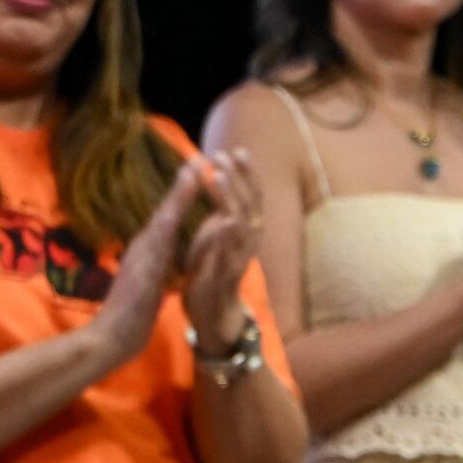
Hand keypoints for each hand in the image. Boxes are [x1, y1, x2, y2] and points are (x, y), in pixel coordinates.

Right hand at [87, 160, 205, 367]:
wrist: (111, 336)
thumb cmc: (127, 315)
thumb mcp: (145, 286)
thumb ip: (151, 270)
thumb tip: (159, 261)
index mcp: (146, 251)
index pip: (167, 218)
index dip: (181, 196)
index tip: (195, 173)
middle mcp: (143, 245)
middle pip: (166, 208)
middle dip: (184, 183)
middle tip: (199, 156)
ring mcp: (143, 251)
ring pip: (166, 213)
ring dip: (183, 189)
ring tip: (198, 164)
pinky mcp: (146, 261)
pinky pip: (166, 233)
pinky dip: (178, 213)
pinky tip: (191, 205)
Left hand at [180, 150, 263, 352]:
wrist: (212, 313)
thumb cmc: (211, 269)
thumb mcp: (215, 234)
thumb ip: (220, 210)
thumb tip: (219, 179)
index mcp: (242, 229)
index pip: (250, 196)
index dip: (246, 174)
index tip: (236, 149)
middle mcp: (247, 241)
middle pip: (251, 204)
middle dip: (240, 178)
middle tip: (225, 154)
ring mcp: (238, 257)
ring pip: (242, 224)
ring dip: (231, 198)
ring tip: (218, 176)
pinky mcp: (226, 275)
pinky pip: (230, 254)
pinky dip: (228, 236)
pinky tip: (223, 219)